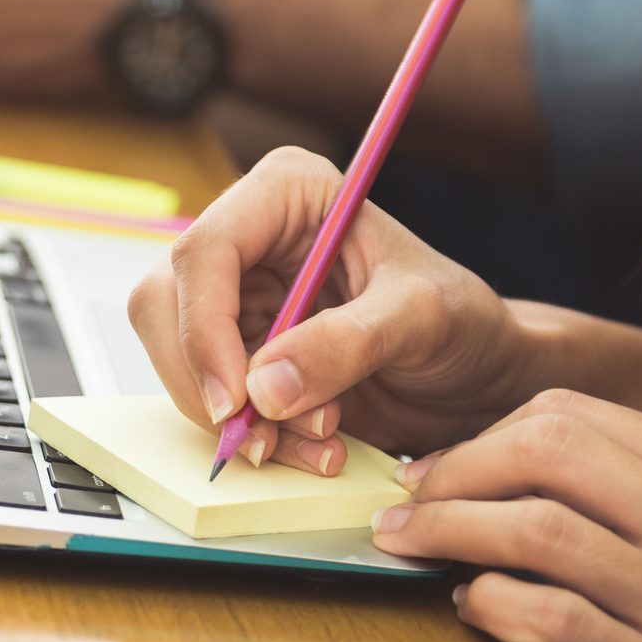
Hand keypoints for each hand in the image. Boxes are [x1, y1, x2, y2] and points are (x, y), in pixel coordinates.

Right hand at [129, 146, 528, 473]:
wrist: (475, 374)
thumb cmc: (461, 320)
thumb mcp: (421, 319)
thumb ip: (347, 344)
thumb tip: (263, 386)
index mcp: (287, 193)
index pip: (205, 250)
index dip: (203, 327)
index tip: (234, 398)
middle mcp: (249, 241)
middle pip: (166, 305)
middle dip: (207, 382)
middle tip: (257, 437)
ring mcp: (236, 300)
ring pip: (178, 360)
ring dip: (234, 420)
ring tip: (313, 445)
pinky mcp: (237, 354)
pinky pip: (208, 398)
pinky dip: (250, 436)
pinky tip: (308, 448)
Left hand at [372, 389, 641, 641]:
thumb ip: (624, 479)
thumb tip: (482, 459)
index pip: (569, 413)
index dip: (481, 436)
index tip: (434, 469)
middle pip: (546, 453)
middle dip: (455, 473)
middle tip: (406, 506)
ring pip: (538, 531)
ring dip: (450, 533)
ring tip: (408, 546)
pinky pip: (551, 618)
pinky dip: (490, 604)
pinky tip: (469, 606)